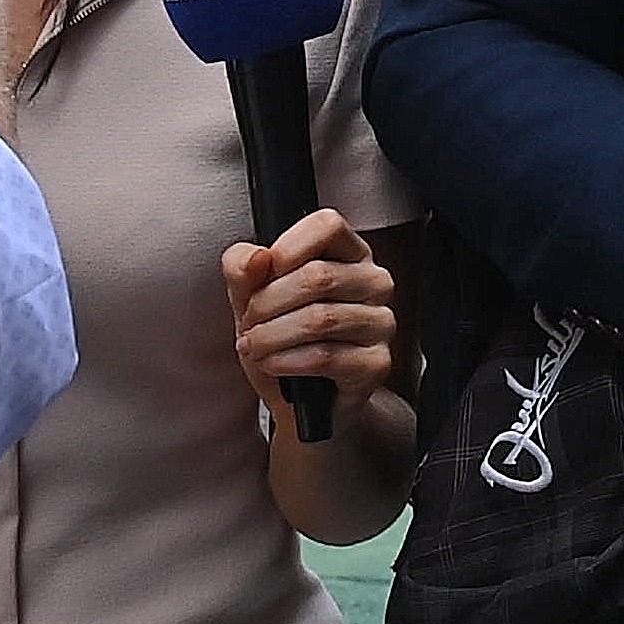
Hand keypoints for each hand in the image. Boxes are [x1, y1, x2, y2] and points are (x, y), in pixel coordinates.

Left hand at [227, 208, 402, 436]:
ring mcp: (380, 323)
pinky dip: (286, 361)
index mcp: (348, 253)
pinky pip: (326, 357)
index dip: (288, 245)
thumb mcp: (251, 297)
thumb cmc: (282, 338)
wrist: (297, 398)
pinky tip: (272, 364)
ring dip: (272, 336)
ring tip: (256, 346)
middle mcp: (373, 282)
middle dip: (268, 303)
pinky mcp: (376, 363)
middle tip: (250, 322)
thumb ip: (243, 268)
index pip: (327, 225)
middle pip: (318, 276)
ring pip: (319, 319)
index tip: (263, 271)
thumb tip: (256, 259)